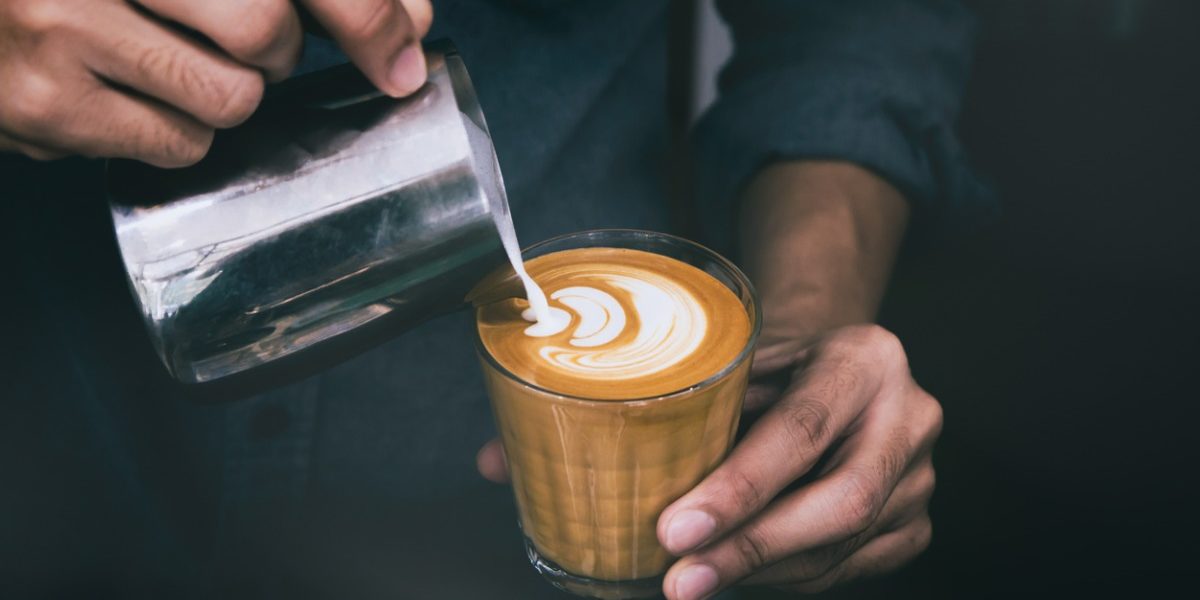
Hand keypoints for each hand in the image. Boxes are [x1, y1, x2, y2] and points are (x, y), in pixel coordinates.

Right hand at [0, 0, 430, 165]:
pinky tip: (132, 97)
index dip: (366, 13)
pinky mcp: (49, 104)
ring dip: (229, 95)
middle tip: (248, 46)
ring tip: (173, 65)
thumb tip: (415, 26)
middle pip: (267, 27)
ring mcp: (63, 23)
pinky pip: (180, 144)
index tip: (402, 51)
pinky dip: (180, 132)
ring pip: (232, 96)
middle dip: (279, 51)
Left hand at [656, 325, 940, 598]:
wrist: (834, 374)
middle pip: (841, 502)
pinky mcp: (915, 524)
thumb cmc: (776, 369)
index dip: (738, 488)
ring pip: (841, 547)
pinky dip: (784, 576)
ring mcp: (921, 477)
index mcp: (867, 359)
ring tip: (693, 575)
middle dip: (751, 546)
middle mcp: (910, 417)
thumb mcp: (748, 363)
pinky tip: (740, 569)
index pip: (802, 431)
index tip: (677, 529)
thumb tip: (646, 477)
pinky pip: (847, 569)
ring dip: (760, 570)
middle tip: (682, 575)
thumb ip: (717, 410)